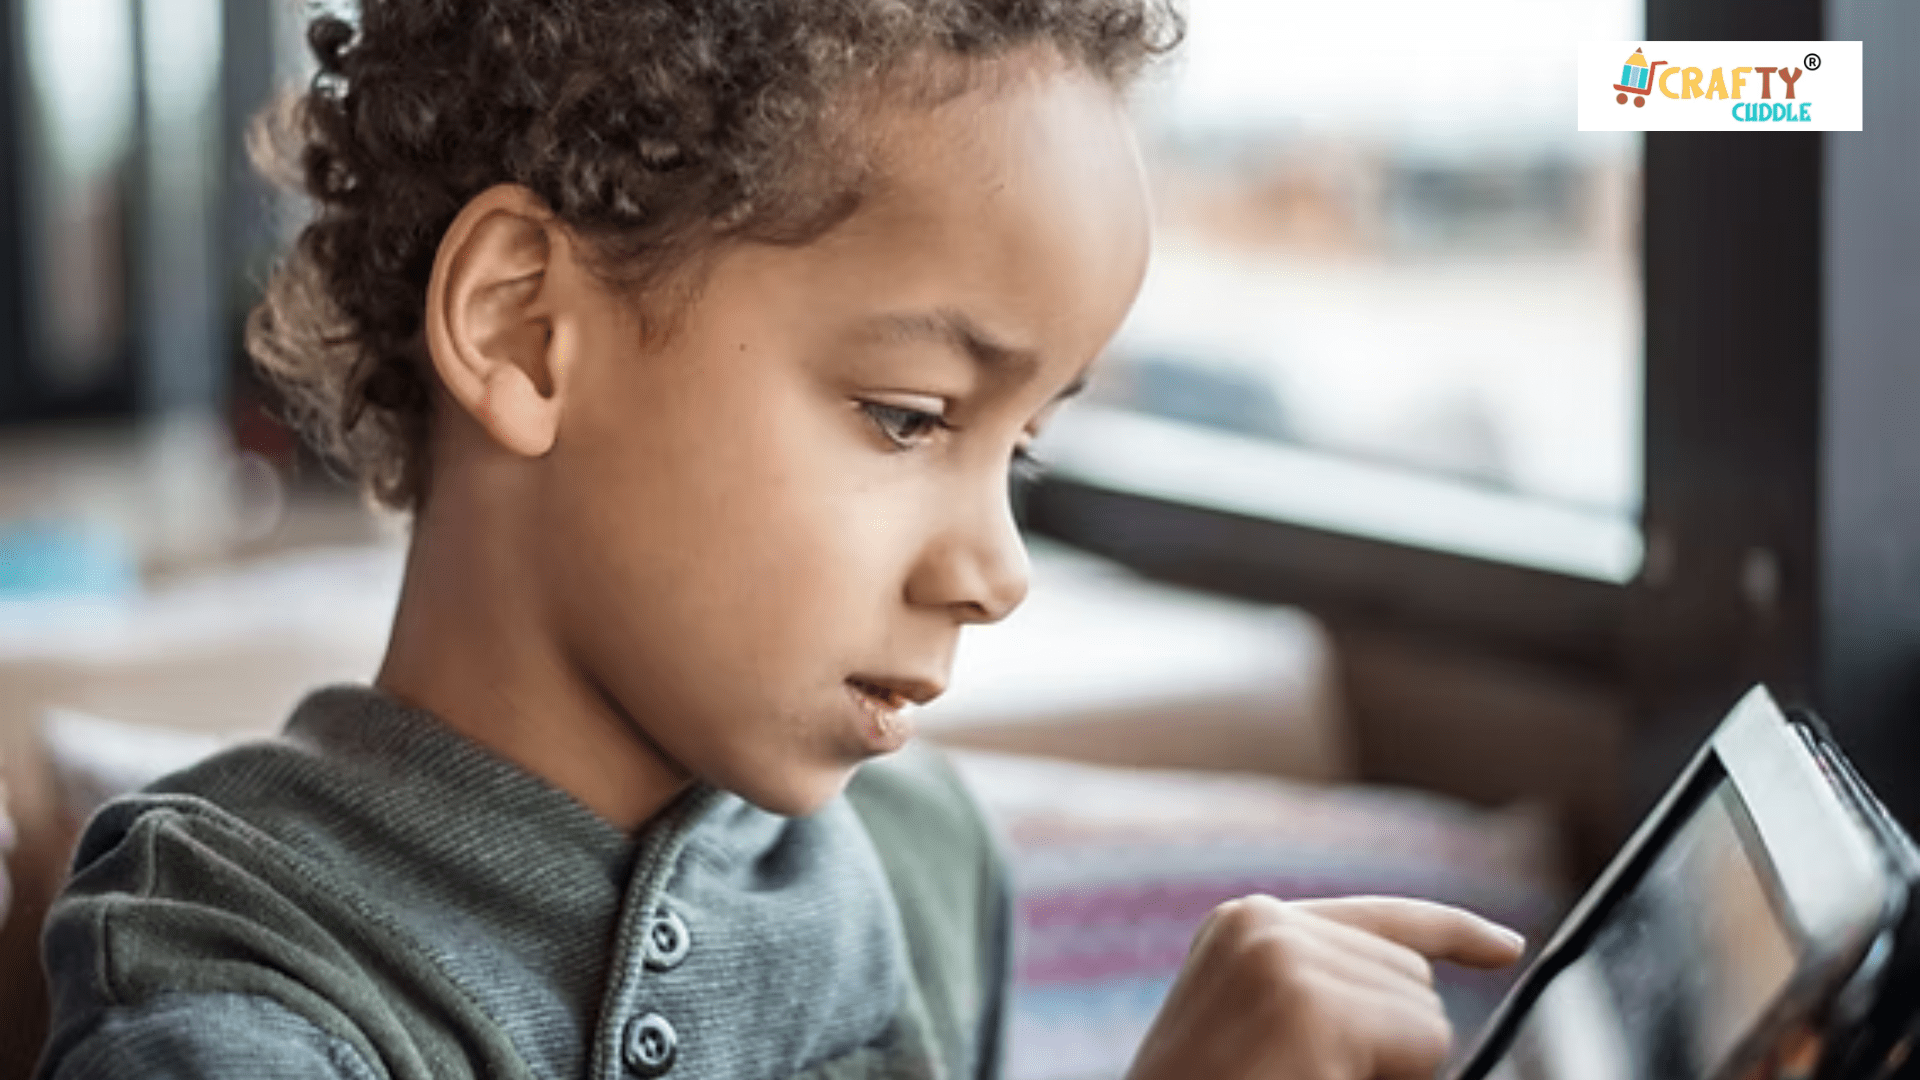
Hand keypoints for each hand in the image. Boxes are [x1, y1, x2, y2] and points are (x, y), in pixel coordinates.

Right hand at [1125, 895, 1525, 1079]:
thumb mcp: (1264, 1027)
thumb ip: (1330, 993)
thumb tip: (1430, 1002)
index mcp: (1244, 925)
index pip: (1378, 916)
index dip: (1453, 931)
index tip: (1508, 947)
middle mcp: (1263, 923)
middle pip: (1411, 973)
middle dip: (1391, 1040)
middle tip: (1306, 1074)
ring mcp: (1284, 959)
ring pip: (1426, 1012)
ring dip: (1390, 1068)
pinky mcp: (1309, 1007)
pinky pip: (1423, 1045)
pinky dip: (1394, 1079)